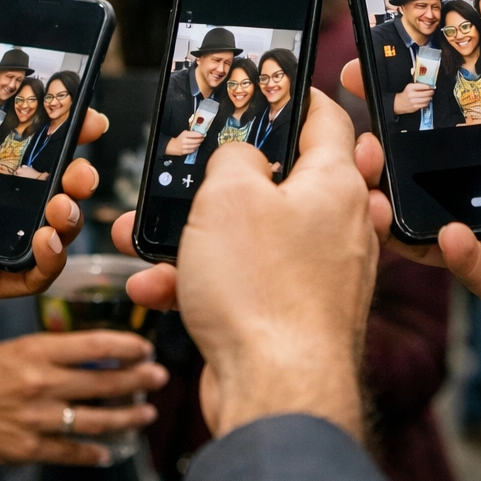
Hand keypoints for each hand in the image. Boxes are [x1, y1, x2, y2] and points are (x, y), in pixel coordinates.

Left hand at [0, 48, 109, 366]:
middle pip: (50, 182)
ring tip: (63, 202)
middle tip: (80, 164)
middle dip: (78, 169)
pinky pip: (36, 273)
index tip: (83, 112)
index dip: (59, 127)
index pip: (25, 140)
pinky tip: (47, 239)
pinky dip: (53, 257)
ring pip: (53, 226)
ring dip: (71, 211)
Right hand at [0, 331, 166, 467]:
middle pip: (102, 382)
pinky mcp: (26, 449)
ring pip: (94, 420)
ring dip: (126, 418)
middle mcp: (38, 383)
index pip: (94, 344)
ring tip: (146, 414)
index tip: (146, 348)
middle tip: (159, 378)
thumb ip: (51, 351)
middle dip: (137, 381)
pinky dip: (94, 453)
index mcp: (35, 351)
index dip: (127, 346)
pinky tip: (110, 451)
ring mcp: (34, 419)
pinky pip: (70, 452)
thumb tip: (94, 353)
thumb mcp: (12, 349)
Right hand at [112, 90, 373, 439]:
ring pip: (251, 238)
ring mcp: (317, 275)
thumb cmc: (264, 292)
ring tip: (142, 235)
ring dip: (194, 237)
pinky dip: (200, 283)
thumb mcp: (229, 195)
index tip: (274, 88)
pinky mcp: (291, 315)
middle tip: (191, 171)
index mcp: (336, 184)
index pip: (328, 121)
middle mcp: (338, 227)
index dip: (298, 98)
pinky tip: (157, 288)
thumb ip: (233, 158)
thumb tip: (240, 158)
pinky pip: (243, 284)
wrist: (275, 393)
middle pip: (281, 181)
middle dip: (220, 181)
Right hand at [165, 130, 204, 155]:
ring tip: (199, 142)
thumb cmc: (180, 138)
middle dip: (201, 140)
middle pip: (196, 141)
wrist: (172, 145)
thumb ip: (191, 133)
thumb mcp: (184, 133)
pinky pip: (192, 150)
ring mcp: (184, 147)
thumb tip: (200, 133)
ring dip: (199, 144)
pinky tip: (195, 146)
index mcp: (185, 134)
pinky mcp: (184, 152)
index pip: (196, 134)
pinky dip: (195, 148)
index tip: (203, 135)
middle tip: (202, 139)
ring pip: (195, 146)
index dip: (201, 135)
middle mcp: (184, 141)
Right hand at [394, 82, 433, 114]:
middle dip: (431, 92)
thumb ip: (418, 85)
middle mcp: (411, 94)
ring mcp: (413, 101)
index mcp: (410, 87)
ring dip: (430, 97)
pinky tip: (426, 100)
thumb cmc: (406, 94)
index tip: (431, 87)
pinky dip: (427, 102)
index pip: (423, 86)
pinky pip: (424, 104)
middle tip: (432, 91)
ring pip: (426, 99)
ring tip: (430, 96)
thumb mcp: (410, 87)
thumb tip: (428, 86)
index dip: (429, 87)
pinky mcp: (415, 107)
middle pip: (426, 93)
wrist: (399, 103)